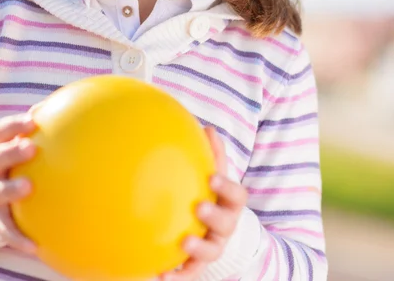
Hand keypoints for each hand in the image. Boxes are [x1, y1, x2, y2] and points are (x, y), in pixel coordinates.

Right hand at [0, 112, 37, 252]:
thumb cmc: (22, 164)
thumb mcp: (28, 146)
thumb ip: (48, 129)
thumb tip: (76, 109)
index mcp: (0, 148)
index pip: (2, 131)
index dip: (15, 124)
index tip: (33, 119)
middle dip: (11, 152)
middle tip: (31, 147)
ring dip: (10, 189)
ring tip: (28, 187)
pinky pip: (5, 229)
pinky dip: (17, 236)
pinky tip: (35, 245)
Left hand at [161, 127, 247, 280]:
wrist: (219, 233)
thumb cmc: (214, 196)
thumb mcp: (215, 176)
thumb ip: (213, 155)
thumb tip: (208, 127)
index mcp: (230, 203)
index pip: (236, 195)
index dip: (226, 186)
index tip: (212, 177)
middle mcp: (226, 227)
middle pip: (226, 224)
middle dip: (213, 216)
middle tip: (198, 207)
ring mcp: (213, 247)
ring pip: (211, 252)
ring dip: (198, 249)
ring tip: (183, 243)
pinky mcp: (199, 266)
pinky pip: (188, 275)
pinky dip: (175, 277)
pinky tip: (157, 276)